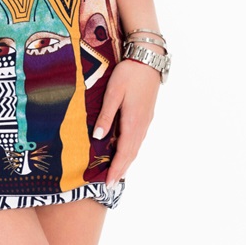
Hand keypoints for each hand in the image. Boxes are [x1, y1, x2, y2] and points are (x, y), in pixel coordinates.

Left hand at [92, 57, 161, 188]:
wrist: (148, 59)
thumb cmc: (128, 74)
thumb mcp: (113, 92)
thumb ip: (106, 115)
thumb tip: (98, 137)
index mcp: (132, 121)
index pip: (123, 152)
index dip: (116, 169)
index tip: (109, 183)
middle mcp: (141, 125)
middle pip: (131, 153)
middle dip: (121, 170)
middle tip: (111, 185)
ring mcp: (145, 120)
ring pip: (135, 146)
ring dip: (126, 161)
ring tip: (117, 173)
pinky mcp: (146, 115)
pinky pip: (137, 138)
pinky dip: (130, 150)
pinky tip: (125, 151)